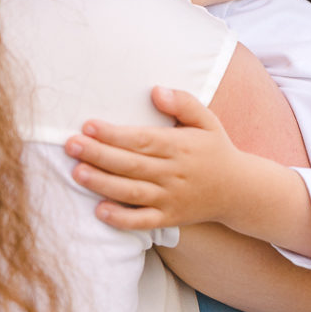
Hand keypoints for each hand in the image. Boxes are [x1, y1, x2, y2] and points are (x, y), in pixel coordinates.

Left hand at [66, 87, 259, 233]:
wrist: (239, 191)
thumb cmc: (216, 150)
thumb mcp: (207, 121)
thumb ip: (183, 103)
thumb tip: (156, 90)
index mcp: (180, 147)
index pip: (142, 140)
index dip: (114, 134)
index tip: (88, 125)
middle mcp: (174, 173)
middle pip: (131, 165)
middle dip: (98, 154)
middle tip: (70, 145)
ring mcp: (171, 198)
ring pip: (132, 192)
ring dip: (102, 183)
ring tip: (77, 172)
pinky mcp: (169, 218)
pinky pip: (142, 221)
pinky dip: (121, 218)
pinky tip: (99, 210)